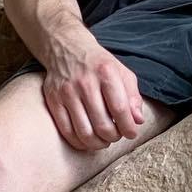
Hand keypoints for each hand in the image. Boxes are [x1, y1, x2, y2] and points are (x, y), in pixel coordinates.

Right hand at [40, 26, 145, 150]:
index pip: (120, 109)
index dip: (128, 127)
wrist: (66, 48)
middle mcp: (85, 82)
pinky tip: (88, 140)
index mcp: (106, 73)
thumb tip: (138, 120)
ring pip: (84, 132)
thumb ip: (133, 96)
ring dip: (98, 143)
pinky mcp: (53, 101)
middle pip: (102, 124)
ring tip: (104, 140)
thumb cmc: (99, 64)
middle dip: (113, 137)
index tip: (131, 133)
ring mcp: (66, 92)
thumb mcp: (122, 72)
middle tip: (116, 136)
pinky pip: (66, 131)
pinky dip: (79, 142)